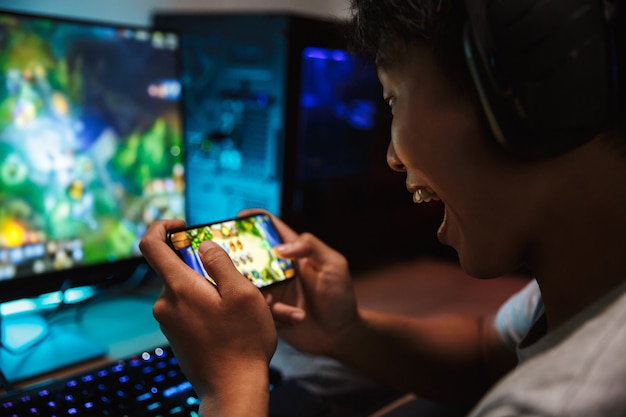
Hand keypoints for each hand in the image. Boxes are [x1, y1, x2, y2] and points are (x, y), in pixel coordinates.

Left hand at [139, 220, 276, 413]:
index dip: (161, 226)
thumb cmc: (243, 342)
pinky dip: (210, 306)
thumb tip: (204, 245)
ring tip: (243, 305)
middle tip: (236, 277)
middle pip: (177, 267)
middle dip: (205, 266)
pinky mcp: (177, 336)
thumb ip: (220, 263)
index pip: (151, 245)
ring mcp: (169, 322)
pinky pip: (191, 309)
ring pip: (189, 290)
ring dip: (212, 289)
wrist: (233, 390)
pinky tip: (234, 322)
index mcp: (178, 287)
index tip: (183, 225)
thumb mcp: (242, 293)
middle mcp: (166, 304)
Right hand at [237, 209, 359, 356]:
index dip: (255, 220)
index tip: (237, 219)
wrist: (340, 335)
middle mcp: (280, 268)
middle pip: (252, 254)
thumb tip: (279, 247)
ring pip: (250, 282)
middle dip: (241, 257)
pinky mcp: (269, 310)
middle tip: (234, 263)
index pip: (272, 229)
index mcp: (295, 252)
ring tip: (274, 300)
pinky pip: (258, 307)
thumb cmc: (341, 298)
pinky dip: (272, 311)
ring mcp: (273, 289)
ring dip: (257, 291)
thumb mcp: (333, 265)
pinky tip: (293, 316)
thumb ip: (311, 247)